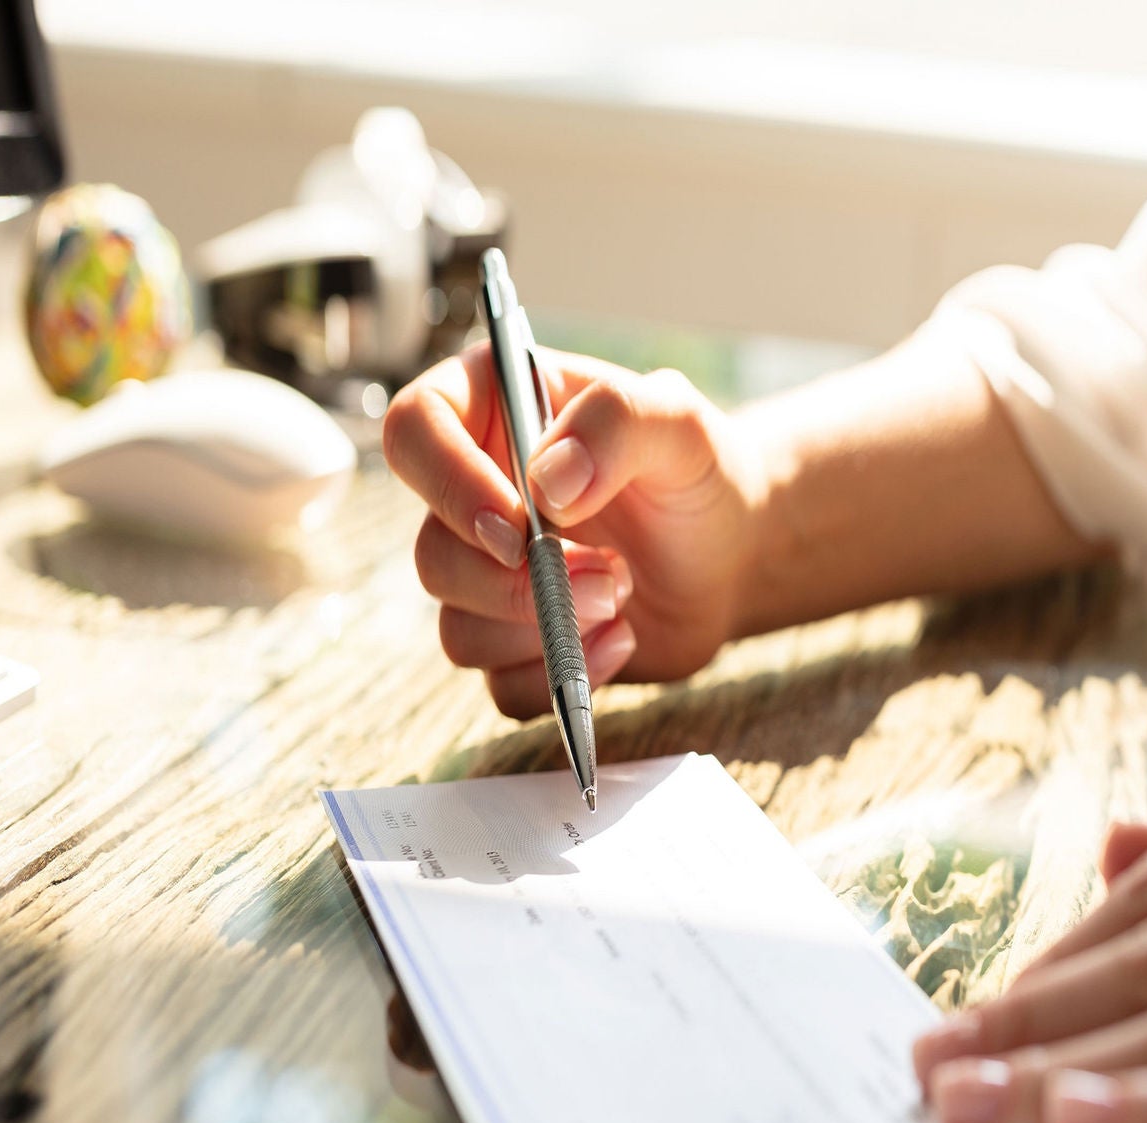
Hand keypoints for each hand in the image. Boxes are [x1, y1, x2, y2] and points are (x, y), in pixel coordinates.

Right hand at [382, 345, 760, 715]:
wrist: (734, 552)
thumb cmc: (699, 471)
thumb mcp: (678, 421)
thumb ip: (615, 421)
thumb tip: (546, 483)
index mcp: (491, 412)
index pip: (413, 433)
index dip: (448, 484)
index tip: (518, 525)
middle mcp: (474, 495)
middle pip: (434, 555)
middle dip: (522, 583)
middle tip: (610, 575)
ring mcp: (489, 576)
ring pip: (459, 630)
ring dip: (547, 629)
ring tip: (622, 596)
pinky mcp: (518, 643)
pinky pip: (502, 686)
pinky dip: (562, 676)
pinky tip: (621, 638)